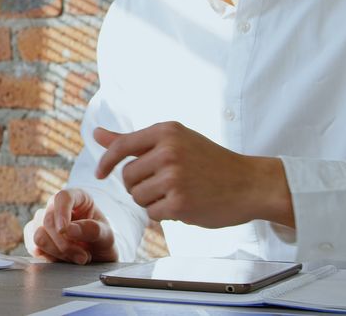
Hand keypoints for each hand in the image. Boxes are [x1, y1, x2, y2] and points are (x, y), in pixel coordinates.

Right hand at [25, 188, 117, 264]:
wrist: (98, 258)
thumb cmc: (103, 242)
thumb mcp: (107, 236)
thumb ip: (92, 230)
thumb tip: (68, 230)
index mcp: (77, 198)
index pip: (62, 197)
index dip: (61, 212)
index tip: (64, 230)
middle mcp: (57, 206)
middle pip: (48, 221)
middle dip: (65, 244)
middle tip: (84, 257)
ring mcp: (43, 221)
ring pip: (39, 236)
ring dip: (59, 253)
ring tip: (77, 259)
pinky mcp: (35, 237)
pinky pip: (33, 246)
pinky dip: (50, 257)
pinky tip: (64, 260)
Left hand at [94, 123, 293, 227]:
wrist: (250, 184)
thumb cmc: (209, 161)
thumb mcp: (174, 141)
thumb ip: (132, 141)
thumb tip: (95, 133)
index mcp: (167, 131)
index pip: (121, 146)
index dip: (106, 163)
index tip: (101, 174)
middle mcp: (169, 151)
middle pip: (127, 177)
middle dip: (139, 185)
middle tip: (165, 184)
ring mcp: (174, 178)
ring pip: (137, 197)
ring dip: (151, 201)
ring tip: (176, 193)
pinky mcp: (180, 203)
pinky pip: (152, 213)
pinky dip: (163, 213)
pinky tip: (184, 205)